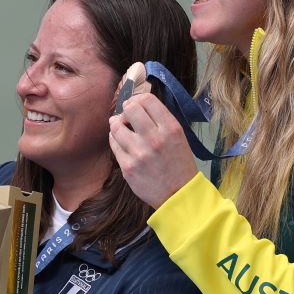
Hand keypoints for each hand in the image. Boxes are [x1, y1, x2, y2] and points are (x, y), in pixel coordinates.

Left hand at [108, 92, 197, 208]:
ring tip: (122, 127)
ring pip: (116, 126)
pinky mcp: (127, 167)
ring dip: (117, 124)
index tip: (137, 104)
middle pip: (129, 109)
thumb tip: (136, 106)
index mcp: (170, 128)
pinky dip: (115, 139)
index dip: (138, 99)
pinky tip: (121, 141)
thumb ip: (160, 121)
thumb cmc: (179, 164)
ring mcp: (138, 153)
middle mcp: (154, 138)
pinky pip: (113, 144)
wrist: (179, 195)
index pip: (147, 100)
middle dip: (126, 109)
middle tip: (127, 115)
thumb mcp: (178, 137)